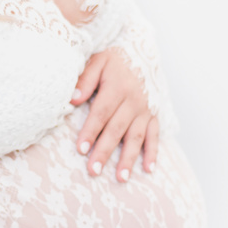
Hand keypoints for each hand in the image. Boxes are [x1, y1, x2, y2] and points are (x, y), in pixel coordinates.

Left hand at [70, 47, 158, 180]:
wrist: (144, 50)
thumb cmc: (115, 58)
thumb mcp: (98, 60)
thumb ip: (85, 79)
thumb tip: (72, 99)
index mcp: (117, 87)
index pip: (101, 113)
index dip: (91, 131)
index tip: (80, 149)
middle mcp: (134, 100)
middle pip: (117, 129)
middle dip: (105, 151)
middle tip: (93, 170)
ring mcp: (146, 109)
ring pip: (136, 136)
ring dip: (129, 158)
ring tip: (120, 178)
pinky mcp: (155, 114)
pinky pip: (155, 135)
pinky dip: (153, 152)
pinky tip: (148, 169)